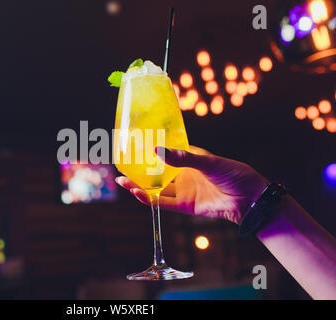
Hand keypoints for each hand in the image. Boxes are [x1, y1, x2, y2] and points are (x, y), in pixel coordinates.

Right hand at [115, 146, 268, 223]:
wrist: (250, 200)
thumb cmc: (235, 174)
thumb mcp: (209, 162)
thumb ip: (182, 158)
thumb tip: (157, 150)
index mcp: (189, 158)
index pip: (165, 152)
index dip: (149, 150)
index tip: (133, 145)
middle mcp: (183, 174)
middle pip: (156, 172)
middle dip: (138, 170)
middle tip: (121, 166)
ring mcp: (183, 190)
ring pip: (155, 188)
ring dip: (139, 185)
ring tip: (122, 180)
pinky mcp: (184, 206)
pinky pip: (162, 203)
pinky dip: (149, 199)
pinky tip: (137, 192)